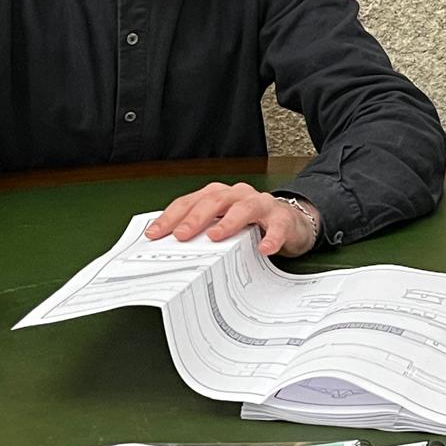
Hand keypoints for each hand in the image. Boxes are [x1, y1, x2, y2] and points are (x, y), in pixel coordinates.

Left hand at [145, 183, 318, 256]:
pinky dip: (271, 237)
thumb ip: (202, 232)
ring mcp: (261, 204)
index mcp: (219, 196)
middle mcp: (238, 195)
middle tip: (181, 235)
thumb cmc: (251, 225)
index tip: (155, 233)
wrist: (291, 223)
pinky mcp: (282, 218)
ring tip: (216, 236)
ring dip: (228, 222)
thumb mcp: (223, 225)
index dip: (171, 217)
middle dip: (195, 218)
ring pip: (244, 207)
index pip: (190, 202)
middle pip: (214, 200)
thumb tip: (171, 249)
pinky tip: (264, 249)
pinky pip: (277, 226)